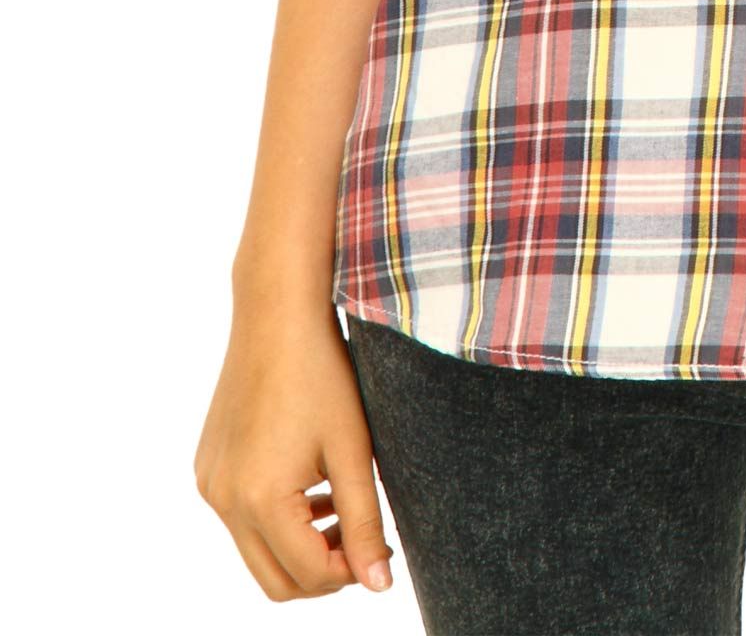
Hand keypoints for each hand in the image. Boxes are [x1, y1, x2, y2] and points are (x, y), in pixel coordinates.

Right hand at [194, 295, 395, 600]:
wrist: (277, 314)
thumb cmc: (323, 374)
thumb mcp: (353, 449)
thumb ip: (365, 522)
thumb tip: (380, 586)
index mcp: (259, 499)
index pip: (308, 574)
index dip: (351, 573)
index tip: (381, 551)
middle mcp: (224, 499)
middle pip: (275, 579)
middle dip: (322, 571)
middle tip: (362, 541)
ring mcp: (210, 483)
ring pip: (256, 550)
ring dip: (300, 545)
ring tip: (343, 508)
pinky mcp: (208, 467)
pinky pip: (241, 517)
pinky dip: (276, 518)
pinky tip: (312, 485)